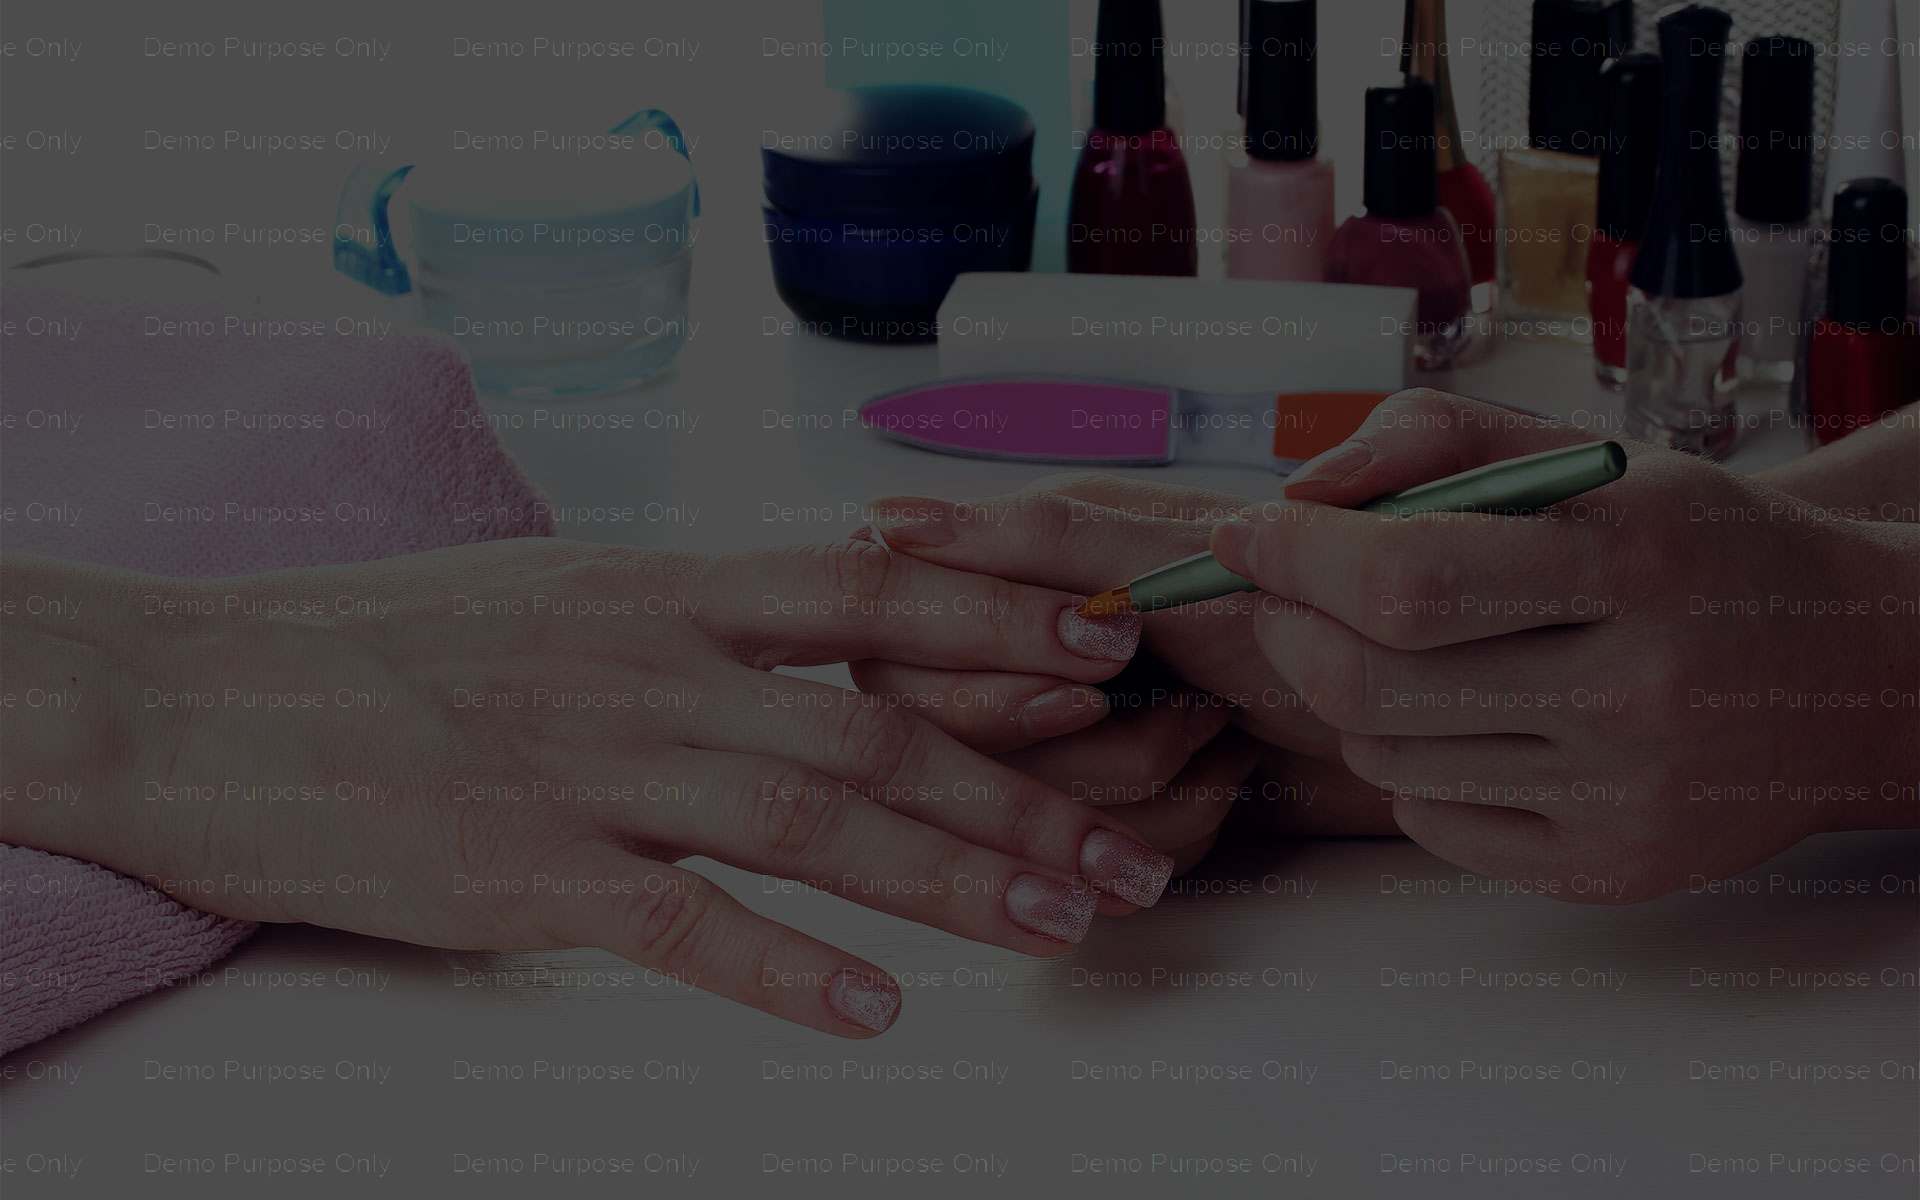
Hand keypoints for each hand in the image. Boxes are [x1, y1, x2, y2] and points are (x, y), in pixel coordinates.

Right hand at [2, 539, 1178, 1036]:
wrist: (200, 691)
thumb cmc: (389, 643)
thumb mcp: (567, 590)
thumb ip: (700, 612)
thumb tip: (821, 617)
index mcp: (668, 587)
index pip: (878, 589)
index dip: (1009, 616)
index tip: (1116, 647)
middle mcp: (654, 662)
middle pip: (878, 724)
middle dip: (1023, 792)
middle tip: (1133, 854)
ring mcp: (590, 762)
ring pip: (811, 817)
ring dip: (950, 876)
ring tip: (1060, 923)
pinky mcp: (518, 867)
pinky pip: (679, 921)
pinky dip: (785, 969)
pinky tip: (874, 1013)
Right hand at [848, 484, 1330, 866]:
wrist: (1421, 703)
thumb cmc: (1316, 607)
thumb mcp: (1177, 556)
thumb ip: (1033, 540)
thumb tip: (892, 522)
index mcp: (1012, 567)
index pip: (900, 645)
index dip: (996, 674)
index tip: (1110, 662)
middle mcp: (1010, 654)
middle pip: (946, 751)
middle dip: (1090, 739)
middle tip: (1186, 696)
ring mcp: (1053, 746)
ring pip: (1015, 819)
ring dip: (1145, 780)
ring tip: (1221, 732)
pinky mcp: (1097, 818)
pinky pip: (1081, 866)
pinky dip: (1176, 826)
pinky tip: (1229, 780)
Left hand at [1210, 389, 1919, 901]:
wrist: (1852, 671)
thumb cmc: (1694, 548)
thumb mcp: (1591, 455)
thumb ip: (1434, 439)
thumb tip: (1295, 498)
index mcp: (1634, 559)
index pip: (1405, 577)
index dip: (1294, 558)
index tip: (1241, 533)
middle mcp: (1638, 688)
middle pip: (1373, 683)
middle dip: (1286, 628)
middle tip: (1275, 591)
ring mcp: (1625, 797)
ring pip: (1386, 756)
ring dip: (1344, 694)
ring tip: (1392, 648)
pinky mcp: (1610, 872)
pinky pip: (1431, 823)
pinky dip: (1406, 765)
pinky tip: (1458, 718)